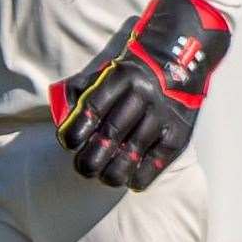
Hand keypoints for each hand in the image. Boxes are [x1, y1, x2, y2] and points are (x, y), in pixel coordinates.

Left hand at [49, 0, 229, 189]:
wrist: (180, 61)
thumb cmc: (133, 74)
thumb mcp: (107, 71)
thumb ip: (81, 89)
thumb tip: (61, 117)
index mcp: (120, 77)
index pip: (92, 109)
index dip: (75, 131)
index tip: (68, 143)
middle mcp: (142, 94)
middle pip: (111, 134)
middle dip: (91, 158)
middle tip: (83, 167)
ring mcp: (162, 115)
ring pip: (132, 152)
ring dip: (112, 172)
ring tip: (103, 176)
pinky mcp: (179, 133)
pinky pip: (156, 162)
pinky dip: (139, 176)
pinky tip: (129, 179)